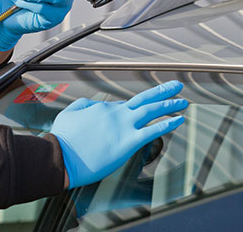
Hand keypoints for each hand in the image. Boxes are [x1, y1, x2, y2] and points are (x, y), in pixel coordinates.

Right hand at [50, 80, 188, 188]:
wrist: (60, 156)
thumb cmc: (62, 139)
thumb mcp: (69, 114)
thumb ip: (84, 106)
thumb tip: (96, 104)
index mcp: (102, 108)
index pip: (122, 106)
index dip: (131, 109)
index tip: (138, 111)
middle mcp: (116, 114)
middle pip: (144, 99)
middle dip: (162, 91)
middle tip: (176, 86)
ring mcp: (124, 127)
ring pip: (152, 111)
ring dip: (169, 104)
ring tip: (182, 101)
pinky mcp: (128, 143)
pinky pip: (153, 130)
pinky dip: (168, 123)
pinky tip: (178, 120)